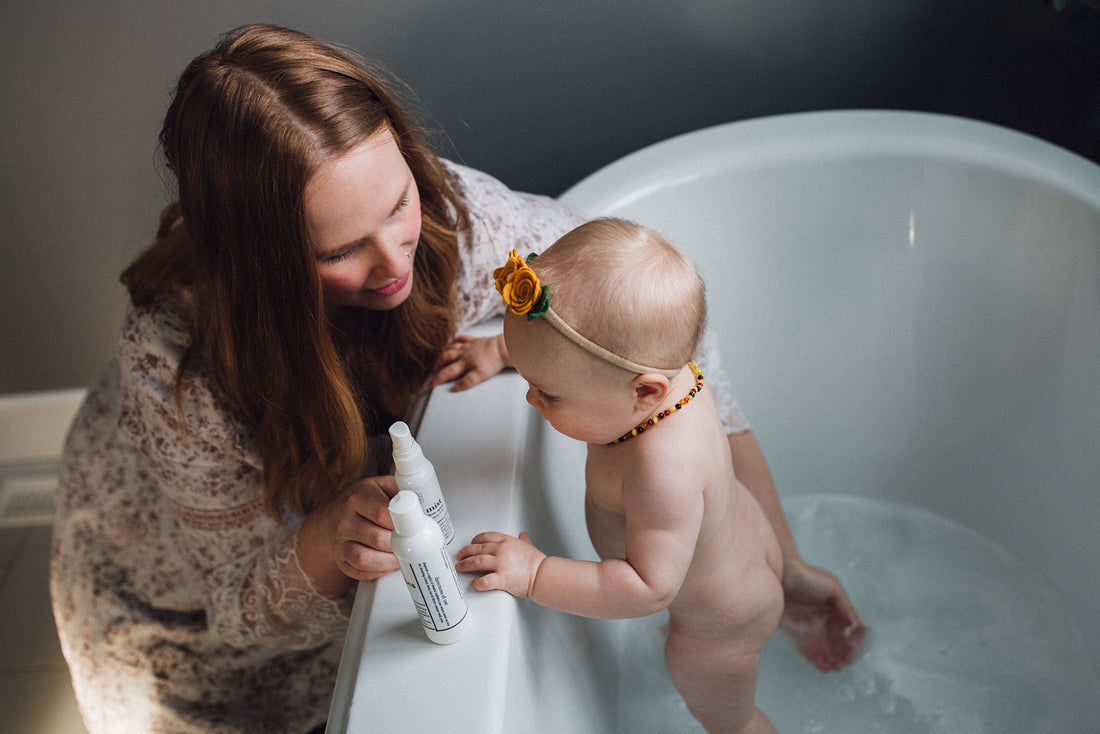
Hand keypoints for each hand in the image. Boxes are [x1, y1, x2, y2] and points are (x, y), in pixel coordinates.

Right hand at [296, 475, 401, 597]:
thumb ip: (401, 490)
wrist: (332, 516)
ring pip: (367, 559)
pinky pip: (361, 571)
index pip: (382, 513)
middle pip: (378, 539)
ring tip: (400, 553)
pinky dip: (379, 570)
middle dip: (399, 543)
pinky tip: (387, 562)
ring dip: (389, 560)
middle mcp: (344, 520)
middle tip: (410, 541)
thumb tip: (427, 500)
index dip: (401, 522)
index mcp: (357, 497)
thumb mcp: (380, 486)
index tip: (412, 525)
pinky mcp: (341, 561)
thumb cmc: (362, 500)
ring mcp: (339, 543)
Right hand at [430, 333, 509, 391]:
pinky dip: (457, 339)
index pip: (447, 372)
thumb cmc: (492, 362)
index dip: (437, 379)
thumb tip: (455, 388)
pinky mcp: (475, 340)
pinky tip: (455, 340)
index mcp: (463, 363)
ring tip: (440, 356)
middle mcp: (463, 353)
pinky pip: (463, 338)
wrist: (502, 348)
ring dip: (444, 352)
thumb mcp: (480, 375)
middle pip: (445, 357)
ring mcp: (468, 346)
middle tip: (433, 370)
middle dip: (438, 364)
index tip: (431, 384)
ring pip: (451, 347)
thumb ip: (467, 381)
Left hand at [455, 531, 545, 597]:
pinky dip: (477, 583)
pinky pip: (485, 580)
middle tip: (459, 557)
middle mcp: (502, 550)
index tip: (470, 544)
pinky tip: (474, 583)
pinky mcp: (502, 578)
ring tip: (460, 568)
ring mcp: (501, 564)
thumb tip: (522, 535)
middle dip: (465, 552)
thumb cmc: (537, 562)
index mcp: (507, 541)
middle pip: (477, 548)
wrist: (543, 575)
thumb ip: (523, 540)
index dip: (474, 540)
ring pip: (476, 561)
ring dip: (465, 565)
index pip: (485, 537)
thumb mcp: (529, 545)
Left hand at [779, 557, 865, 670]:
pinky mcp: (797, 632)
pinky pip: (808, 649)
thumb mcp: (833, 588)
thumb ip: (846, 607)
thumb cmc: (808, 578)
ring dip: (830, 659)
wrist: (781, 575)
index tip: (851, 650)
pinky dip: (815, 658)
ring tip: (831, 667)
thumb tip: (860, 624)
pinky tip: (820, 664)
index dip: (853, 643)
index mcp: (837, 610)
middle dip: (842, 655)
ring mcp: (812, 627)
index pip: (850, 631)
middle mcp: (826, 620)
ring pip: (825, 649)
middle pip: (838, 643)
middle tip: (841, 664)